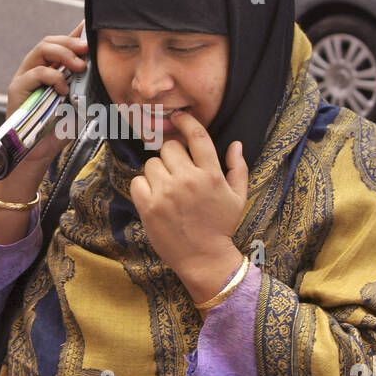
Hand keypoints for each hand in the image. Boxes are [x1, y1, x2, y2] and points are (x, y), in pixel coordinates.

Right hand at [1, 21, 87, 180]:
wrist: (39, 152)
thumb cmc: (59, 130)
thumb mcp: (80, 105)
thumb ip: (87, 88)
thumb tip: (104, 74)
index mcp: (51, 69)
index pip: (62, 44)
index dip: (75, 32)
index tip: (90, 26)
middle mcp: (36, 69)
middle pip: (50, 41)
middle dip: (71, 42)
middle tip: (88, 49)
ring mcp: (25, 77)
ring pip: (41, 50)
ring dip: (63, 53)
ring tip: (80, 66)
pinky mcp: (17, 88)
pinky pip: (35, 73)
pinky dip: (53, 77)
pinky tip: (64, 89)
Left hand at [128, 111, 248, 302]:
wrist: (203, 258)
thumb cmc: (221, 226)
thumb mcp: (238, 197)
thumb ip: (238, 168)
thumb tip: (235, 144)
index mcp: (210, 174)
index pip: (196, 136)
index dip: (186, 122)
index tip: (179, 117)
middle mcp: (188, 180)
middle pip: (169, 147)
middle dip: (172, 155)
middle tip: (177, 171)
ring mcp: (166, 193)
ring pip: (151, 163)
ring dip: (157, 171)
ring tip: (167, 188)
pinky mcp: (149, 207)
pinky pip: (137, 181)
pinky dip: (143, 186)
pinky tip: (155, 197)